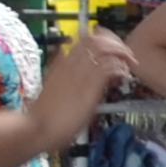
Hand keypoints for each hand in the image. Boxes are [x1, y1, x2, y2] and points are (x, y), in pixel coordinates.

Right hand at [29, 23, 135, 150]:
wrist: (37, 127)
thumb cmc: (45, 112)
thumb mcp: (54, 85)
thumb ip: (63, 71)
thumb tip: (67, 60)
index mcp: (63, 62)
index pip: (87, 39)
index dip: (106, 39)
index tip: (115, 47)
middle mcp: (70, 64)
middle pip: (97, 40)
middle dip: (117, 43)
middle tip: (126, 55)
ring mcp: (79, 74)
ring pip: (104, 50)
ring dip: (121, 54)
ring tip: (129, 63)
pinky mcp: (88, 88)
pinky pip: (107, 68)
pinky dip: (119, 68)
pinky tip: (123, 75)